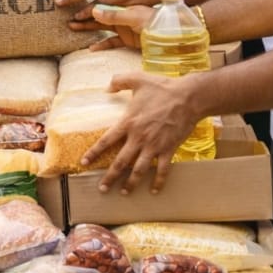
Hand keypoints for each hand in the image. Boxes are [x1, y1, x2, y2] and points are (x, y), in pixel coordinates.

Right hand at [68, 3, 151, 47]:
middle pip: (97, 14)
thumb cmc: (157, 19)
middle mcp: (120, 14)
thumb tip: (92, 10)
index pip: (100, 2)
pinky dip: (101, 45)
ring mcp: (123, 27)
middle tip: (66, 16)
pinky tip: (91, 48)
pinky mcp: (127, 40)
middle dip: (82, 15)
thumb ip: (115, 15)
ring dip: (87, 28)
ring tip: (72, 27)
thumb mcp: (135, 16)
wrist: (175, 33)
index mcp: (122, 4)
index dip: (85, 3)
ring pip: (100, 27)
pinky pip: (111, 42)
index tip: (71, 2)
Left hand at [81, 71, 198, 194]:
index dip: (93, 153)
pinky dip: (158, 182)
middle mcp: (139, 137)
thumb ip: (119, 81)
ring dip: (130, 183)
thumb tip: (106, 88)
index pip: (105, 141)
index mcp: (128, 122)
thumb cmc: (163, 87)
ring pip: (139, 170)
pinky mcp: (169, 149)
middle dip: (109, 177)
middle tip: (101, 189)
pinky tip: (153, 191)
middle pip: (120, 162)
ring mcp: (154, 146)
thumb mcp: (137, 79)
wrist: (189, 97)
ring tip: (123, 193)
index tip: (84, 163)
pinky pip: (162, 170)